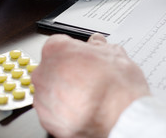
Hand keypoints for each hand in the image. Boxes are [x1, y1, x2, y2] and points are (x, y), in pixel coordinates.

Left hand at [32, 33, 149, 137]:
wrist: (121, 117)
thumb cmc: (118, 86)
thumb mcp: (115, 53)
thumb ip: (99, 46)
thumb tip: (96, 44)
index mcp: (57, 50)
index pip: (59, 44)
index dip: (75, 51)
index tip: (84, 57)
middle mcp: (44, 73)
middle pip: (53, 68)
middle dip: (69, 71)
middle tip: (90, 76)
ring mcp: (44, 99)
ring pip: (53, 90)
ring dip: (67, 91)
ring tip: (90, 95)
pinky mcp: (48, 120)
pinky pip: (55, 111)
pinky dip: (67, 110)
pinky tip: (86, 108)